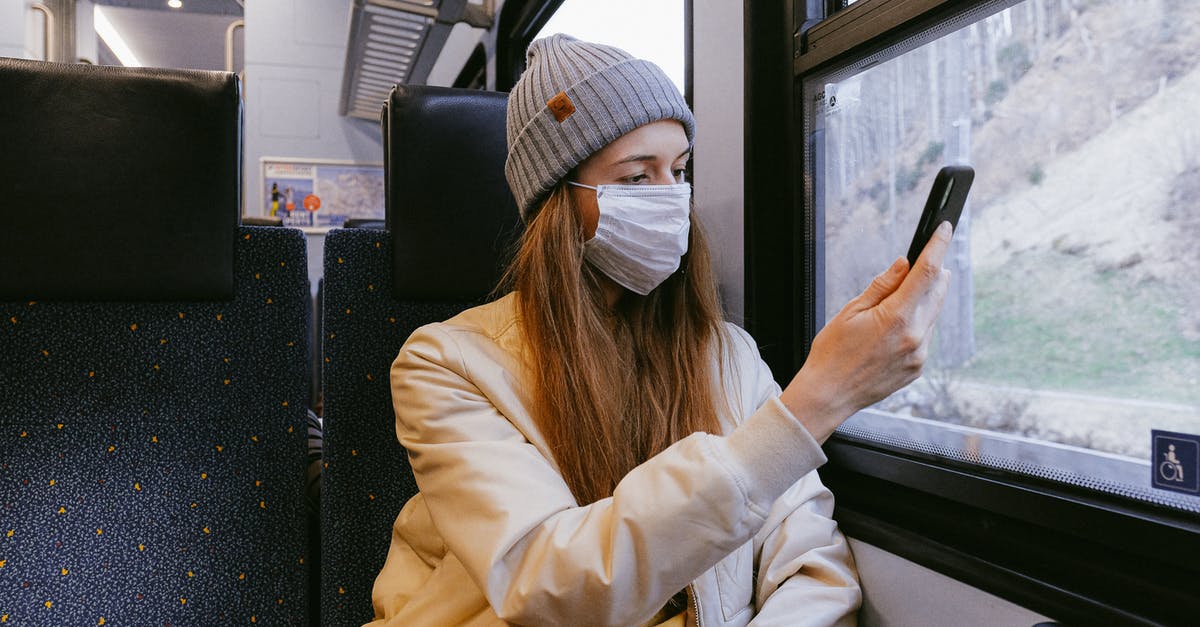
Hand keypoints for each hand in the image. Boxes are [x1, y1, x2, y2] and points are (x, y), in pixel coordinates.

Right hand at [781, 221, 953, 441]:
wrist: (829, 394)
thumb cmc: (832, 353)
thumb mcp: (851, 311)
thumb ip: (882, 286)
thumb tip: (904, 264)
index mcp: (896, 318)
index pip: (926, 272)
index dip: (937, 247)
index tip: (944, 230)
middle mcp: (915, 337)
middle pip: (937, 291)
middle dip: (934, 273)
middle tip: (925, 261)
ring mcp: (919, 355)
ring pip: (932, 314)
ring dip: (923, 300)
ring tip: (897, 302)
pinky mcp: (918, 367)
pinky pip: (925, 336)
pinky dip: (917, 324)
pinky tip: (893, 329)